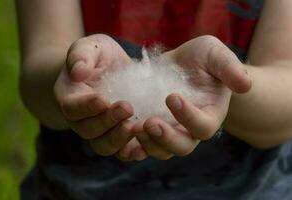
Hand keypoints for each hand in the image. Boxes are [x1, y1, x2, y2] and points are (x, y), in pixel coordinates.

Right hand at [54, 34, 142, 156]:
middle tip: (127, 107)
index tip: (103, 100)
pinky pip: (121, 151)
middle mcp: (81, 120)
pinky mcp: (118, 136)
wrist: (109, 70)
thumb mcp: (89, 47)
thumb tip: (78, 72)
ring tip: (136, 127)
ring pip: (103, 146)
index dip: (86, 107)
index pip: (72, 107)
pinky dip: (132, 152)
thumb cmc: (97, 57)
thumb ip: (80, 56)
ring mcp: (100, 131)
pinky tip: (145, 146)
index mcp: (70, 97)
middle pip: (88, 130)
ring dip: (119, 139)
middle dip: (108, 121)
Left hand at [132, 35, 251, 159]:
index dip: (189, 117)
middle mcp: (190, 129)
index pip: (203, 126)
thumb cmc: (203, 60)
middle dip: (166, 138)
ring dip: (147, 142)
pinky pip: (143, 143)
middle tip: (149, 122)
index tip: (172, 96)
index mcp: (209, 115)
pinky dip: (133, 141)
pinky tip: (120, 130)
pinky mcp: (152, 127)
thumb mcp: (216, 56)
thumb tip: (245, 84)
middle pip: (182, 147)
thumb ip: (229, 68)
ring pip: (161, 150)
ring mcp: (170, 131)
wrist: (182, 64)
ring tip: (132, 126)